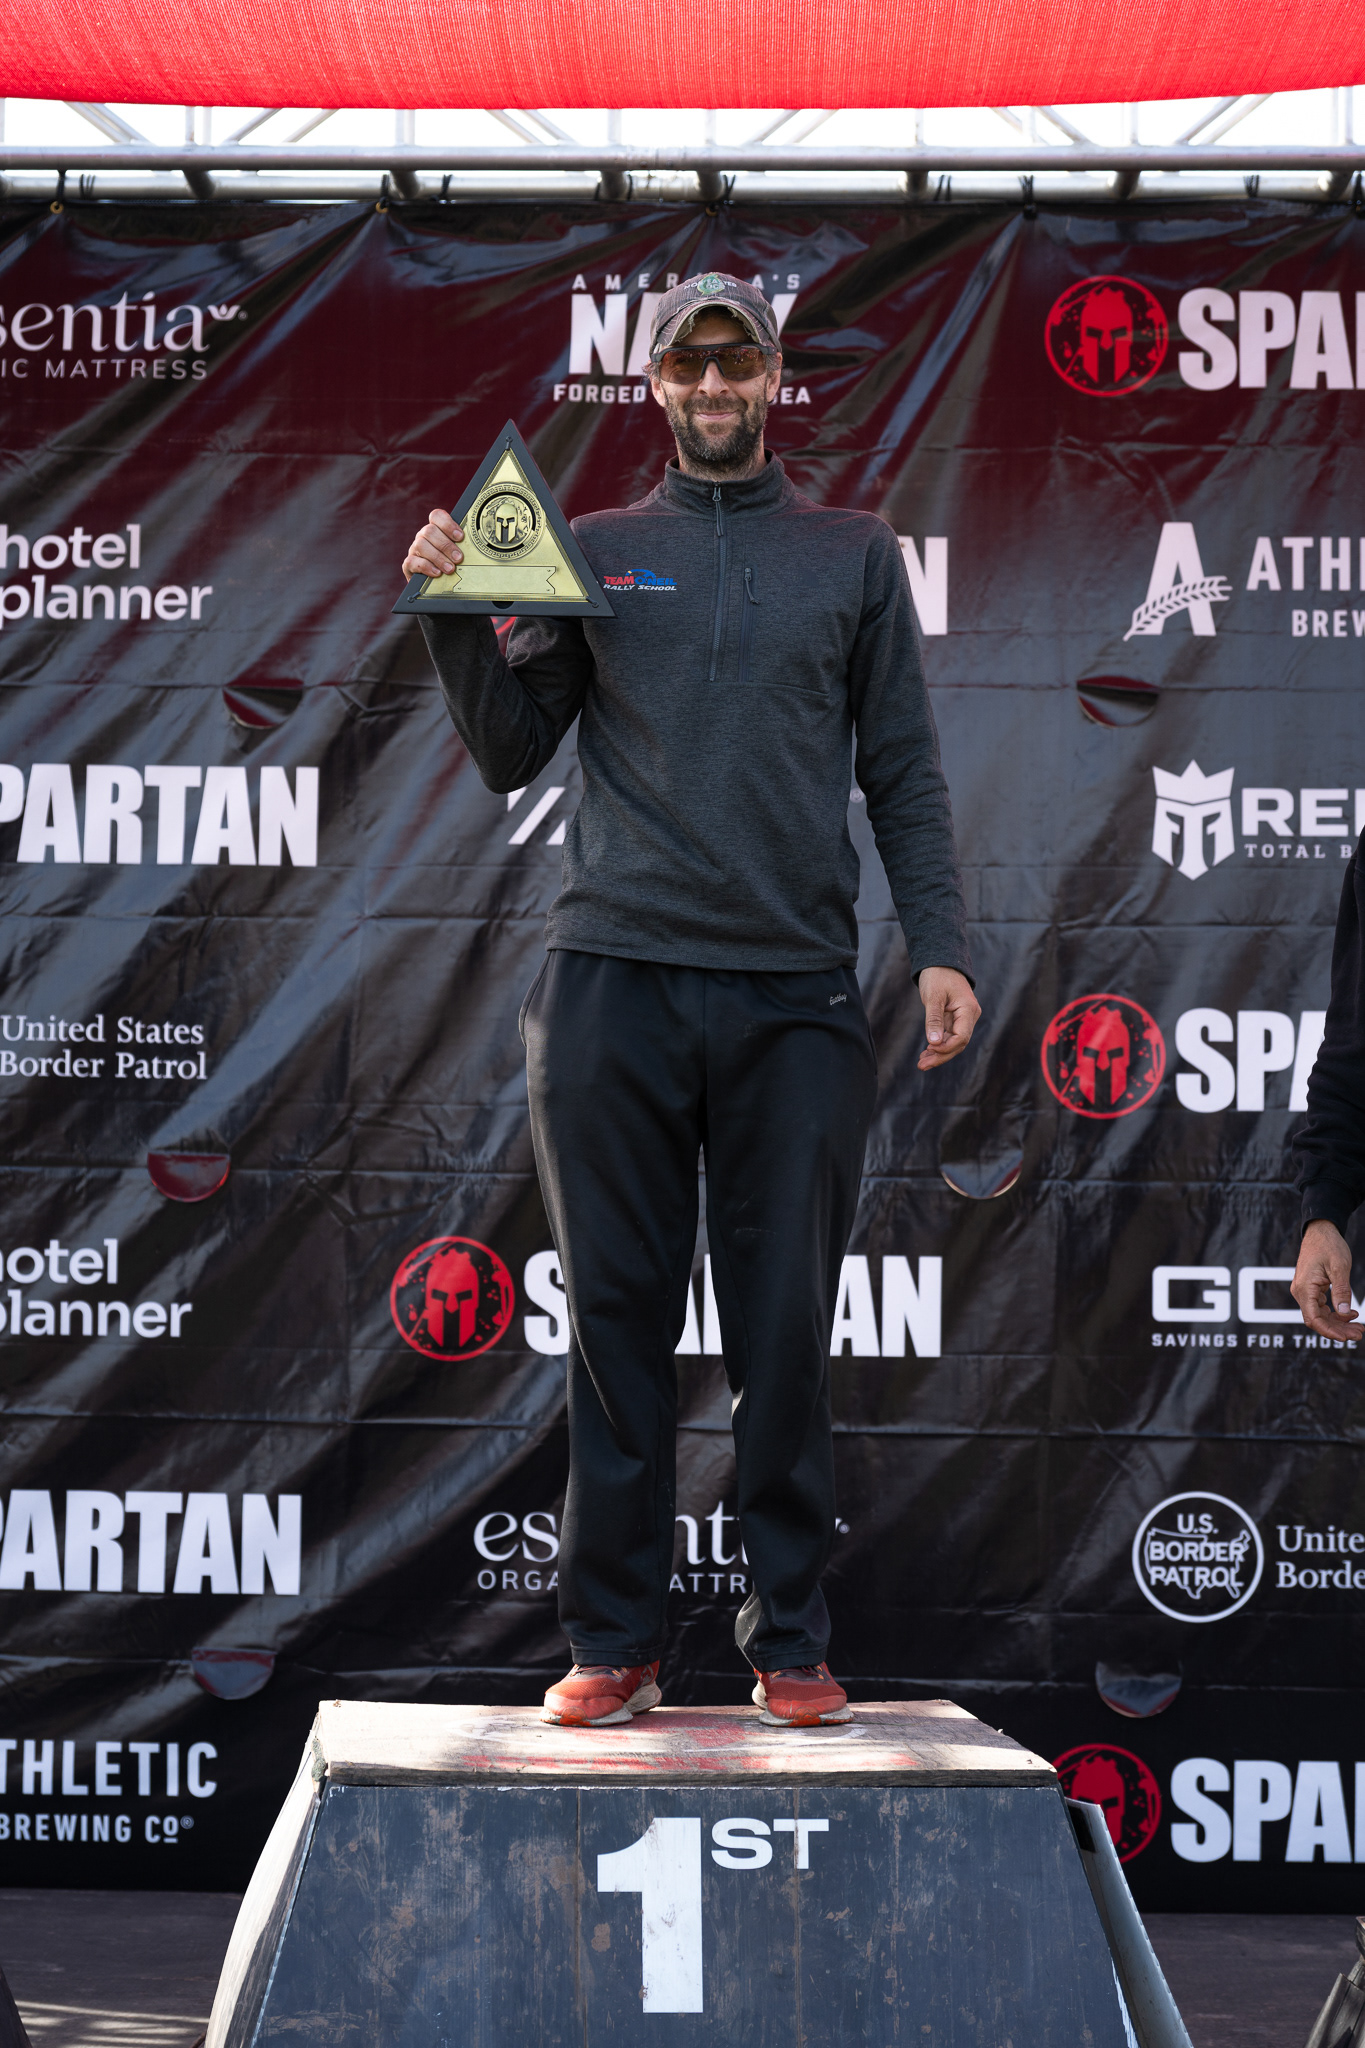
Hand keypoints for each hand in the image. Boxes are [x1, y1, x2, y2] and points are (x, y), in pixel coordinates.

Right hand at [403, 508, 462, 579]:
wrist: (432, 584)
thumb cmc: (449, 565)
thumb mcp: (457, 554)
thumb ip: (463, 548)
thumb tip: (476, 550)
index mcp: (435, 529)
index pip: (436, 516)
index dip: (448, 524)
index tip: (460, 537)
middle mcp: (423, 536)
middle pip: (430, 531)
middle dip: (446, 545)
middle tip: (458, 558)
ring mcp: (414, 549)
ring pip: (421, 545)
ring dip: (438, 557)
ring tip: (450, 569)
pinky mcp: (409, 564)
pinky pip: (412, 561)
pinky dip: (426, 567)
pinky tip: (437, 573)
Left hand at [917, 967, 980, 1070]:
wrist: (939, 961)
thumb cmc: (937, 975)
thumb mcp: (933, 997)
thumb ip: (934, 1019)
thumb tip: (934, 1042)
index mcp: (968, 1010)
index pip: (961, 1037)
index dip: (946, 1047)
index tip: (929, 1049)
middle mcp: (969, 1016)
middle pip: (958, 1043)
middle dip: (941, 1055)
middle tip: (922, 1065)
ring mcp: (963, 1018)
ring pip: (953, 1042)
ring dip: (938, 1053)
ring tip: (922, 1063)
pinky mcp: (955, 1019)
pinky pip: (948, 1036)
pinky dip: (938, 1045)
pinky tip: (926, 1053)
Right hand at [1291, 1219, 1361, 1341]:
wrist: (1320, 1231)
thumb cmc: (1328, 1245)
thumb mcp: (1340, 1267)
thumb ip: (1342, 1291)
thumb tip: (1344, 1313)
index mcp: (1305, 1287)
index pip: (1314, 1319)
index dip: (1329, 1331)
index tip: (1346, 1337)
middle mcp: (1301, 1292)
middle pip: (1318, 1320)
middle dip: (1339, 1330)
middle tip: (1359, 1333)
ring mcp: (1305, 1291)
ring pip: (1321, 1315)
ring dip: (1339, 1324)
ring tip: (1359, 1327)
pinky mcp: (1310, 1289)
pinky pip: (1321, 1307)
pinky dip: (1336, 1314)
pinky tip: (1351, 1314)